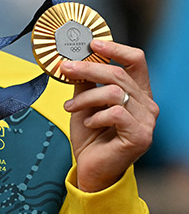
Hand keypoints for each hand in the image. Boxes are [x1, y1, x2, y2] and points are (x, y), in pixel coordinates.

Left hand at [60, 39, 158, 192]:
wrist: (91, 169)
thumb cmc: (91, 137)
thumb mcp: (85, 103)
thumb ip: (85, 82)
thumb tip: (73, 60)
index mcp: (137, 93)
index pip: (136, 61)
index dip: (115, 49)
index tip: (92, 44)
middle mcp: (147, 105)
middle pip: (119, 74)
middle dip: (87, 69)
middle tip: (65, 69)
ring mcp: (147, 121)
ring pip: (114, 93)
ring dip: (85, 98)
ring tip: (70, 107)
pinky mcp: (141, 135)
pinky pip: (115, 113)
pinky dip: (95, 116)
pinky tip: (88, 123)